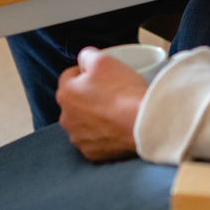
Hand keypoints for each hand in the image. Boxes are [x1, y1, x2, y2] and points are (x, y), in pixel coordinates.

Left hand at [57, 47, 147, 161]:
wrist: (144, 123)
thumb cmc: (123, 91)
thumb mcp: (104, 60)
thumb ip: (87, 55)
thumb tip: (84, 60)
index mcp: (65, 94)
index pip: (71, 76)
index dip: (88, 73)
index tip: (104, 76)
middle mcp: (66, 119)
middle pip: (76, 101)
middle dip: (89, 96)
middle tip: (112, 93)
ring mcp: (79, 138)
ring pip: (84, 122)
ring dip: (95, 117)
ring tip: (116, 111)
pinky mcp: (92, 154)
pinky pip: (95, 140)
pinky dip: (103, 134)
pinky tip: (116, 128)